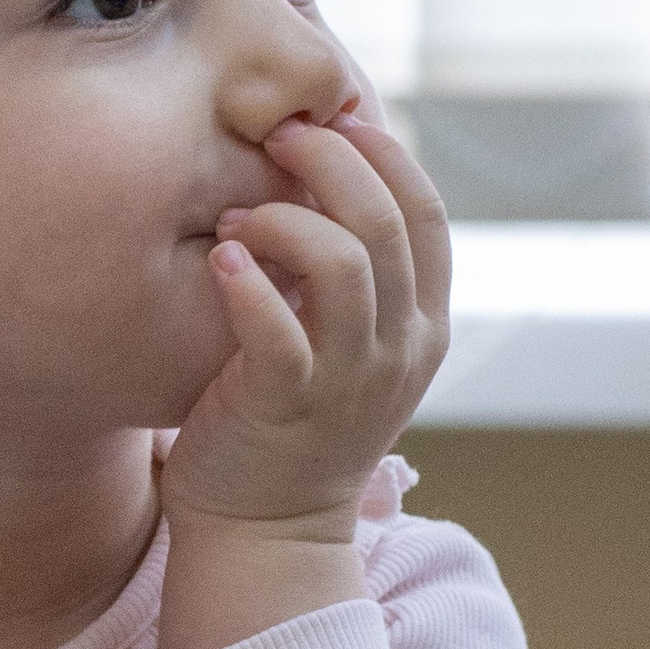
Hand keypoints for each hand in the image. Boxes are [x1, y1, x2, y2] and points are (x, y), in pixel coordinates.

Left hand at [154, 110, 447, 648]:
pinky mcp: (288, 405)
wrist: (266, 530)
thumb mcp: (345, 341)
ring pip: (343, 264)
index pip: (428, 214)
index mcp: (421, 323)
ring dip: (284, 220)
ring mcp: (348, 380)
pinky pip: (278, 330)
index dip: (385, 154)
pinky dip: (249, 284)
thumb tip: (314, 170)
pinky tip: (221, 262)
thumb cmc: (290, 415)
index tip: (333, 119)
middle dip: (330, 160)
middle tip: (274, 137)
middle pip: (386, 222)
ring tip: (235, 220)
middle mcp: (399, 347)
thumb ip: (347, 271)